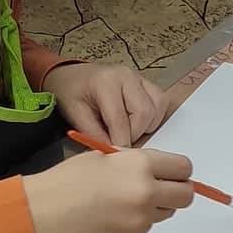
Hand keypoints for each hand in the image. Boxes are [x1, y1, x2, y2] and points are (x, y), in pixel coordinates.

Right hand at [24, 145, 193, 232]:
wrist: (45, 212)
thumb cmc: (68, 179)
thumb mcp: (105, 157)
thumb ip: (135, 162)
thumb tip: (156, 170)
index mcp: (141, 165)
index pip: (184, 168)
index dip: (178, 170)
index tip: (169, 172)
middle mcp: (147, 192)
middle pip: (186, 195)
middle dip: (178, 190)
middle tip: (161, 187)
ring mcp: (141, 219)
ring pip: (168, 212)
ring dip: (158, 205)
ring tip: (128, 200)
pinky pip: (147, 226)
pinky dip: (139, 220)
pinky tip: (114, 214)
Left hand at [46, 61, 169, 146]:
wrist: (73, 76)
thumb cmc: (72, 94)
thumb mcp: (75, 115)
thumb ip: (94, 134)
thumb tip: (113, 153)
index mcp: (105, 82)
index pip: (120, 119)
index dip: (120, 142)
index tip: (117, 156)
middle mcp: (127, 76)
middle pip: (145, 113)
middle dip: (135, 134)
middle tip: (120, 140)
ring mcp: (140, 78)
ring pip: (157, 107)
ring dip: (146, 126)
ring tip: (127, 129)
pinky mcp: (147, 83)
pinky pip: (161, 102)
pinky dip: (153, 117)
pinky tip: (137, 121)